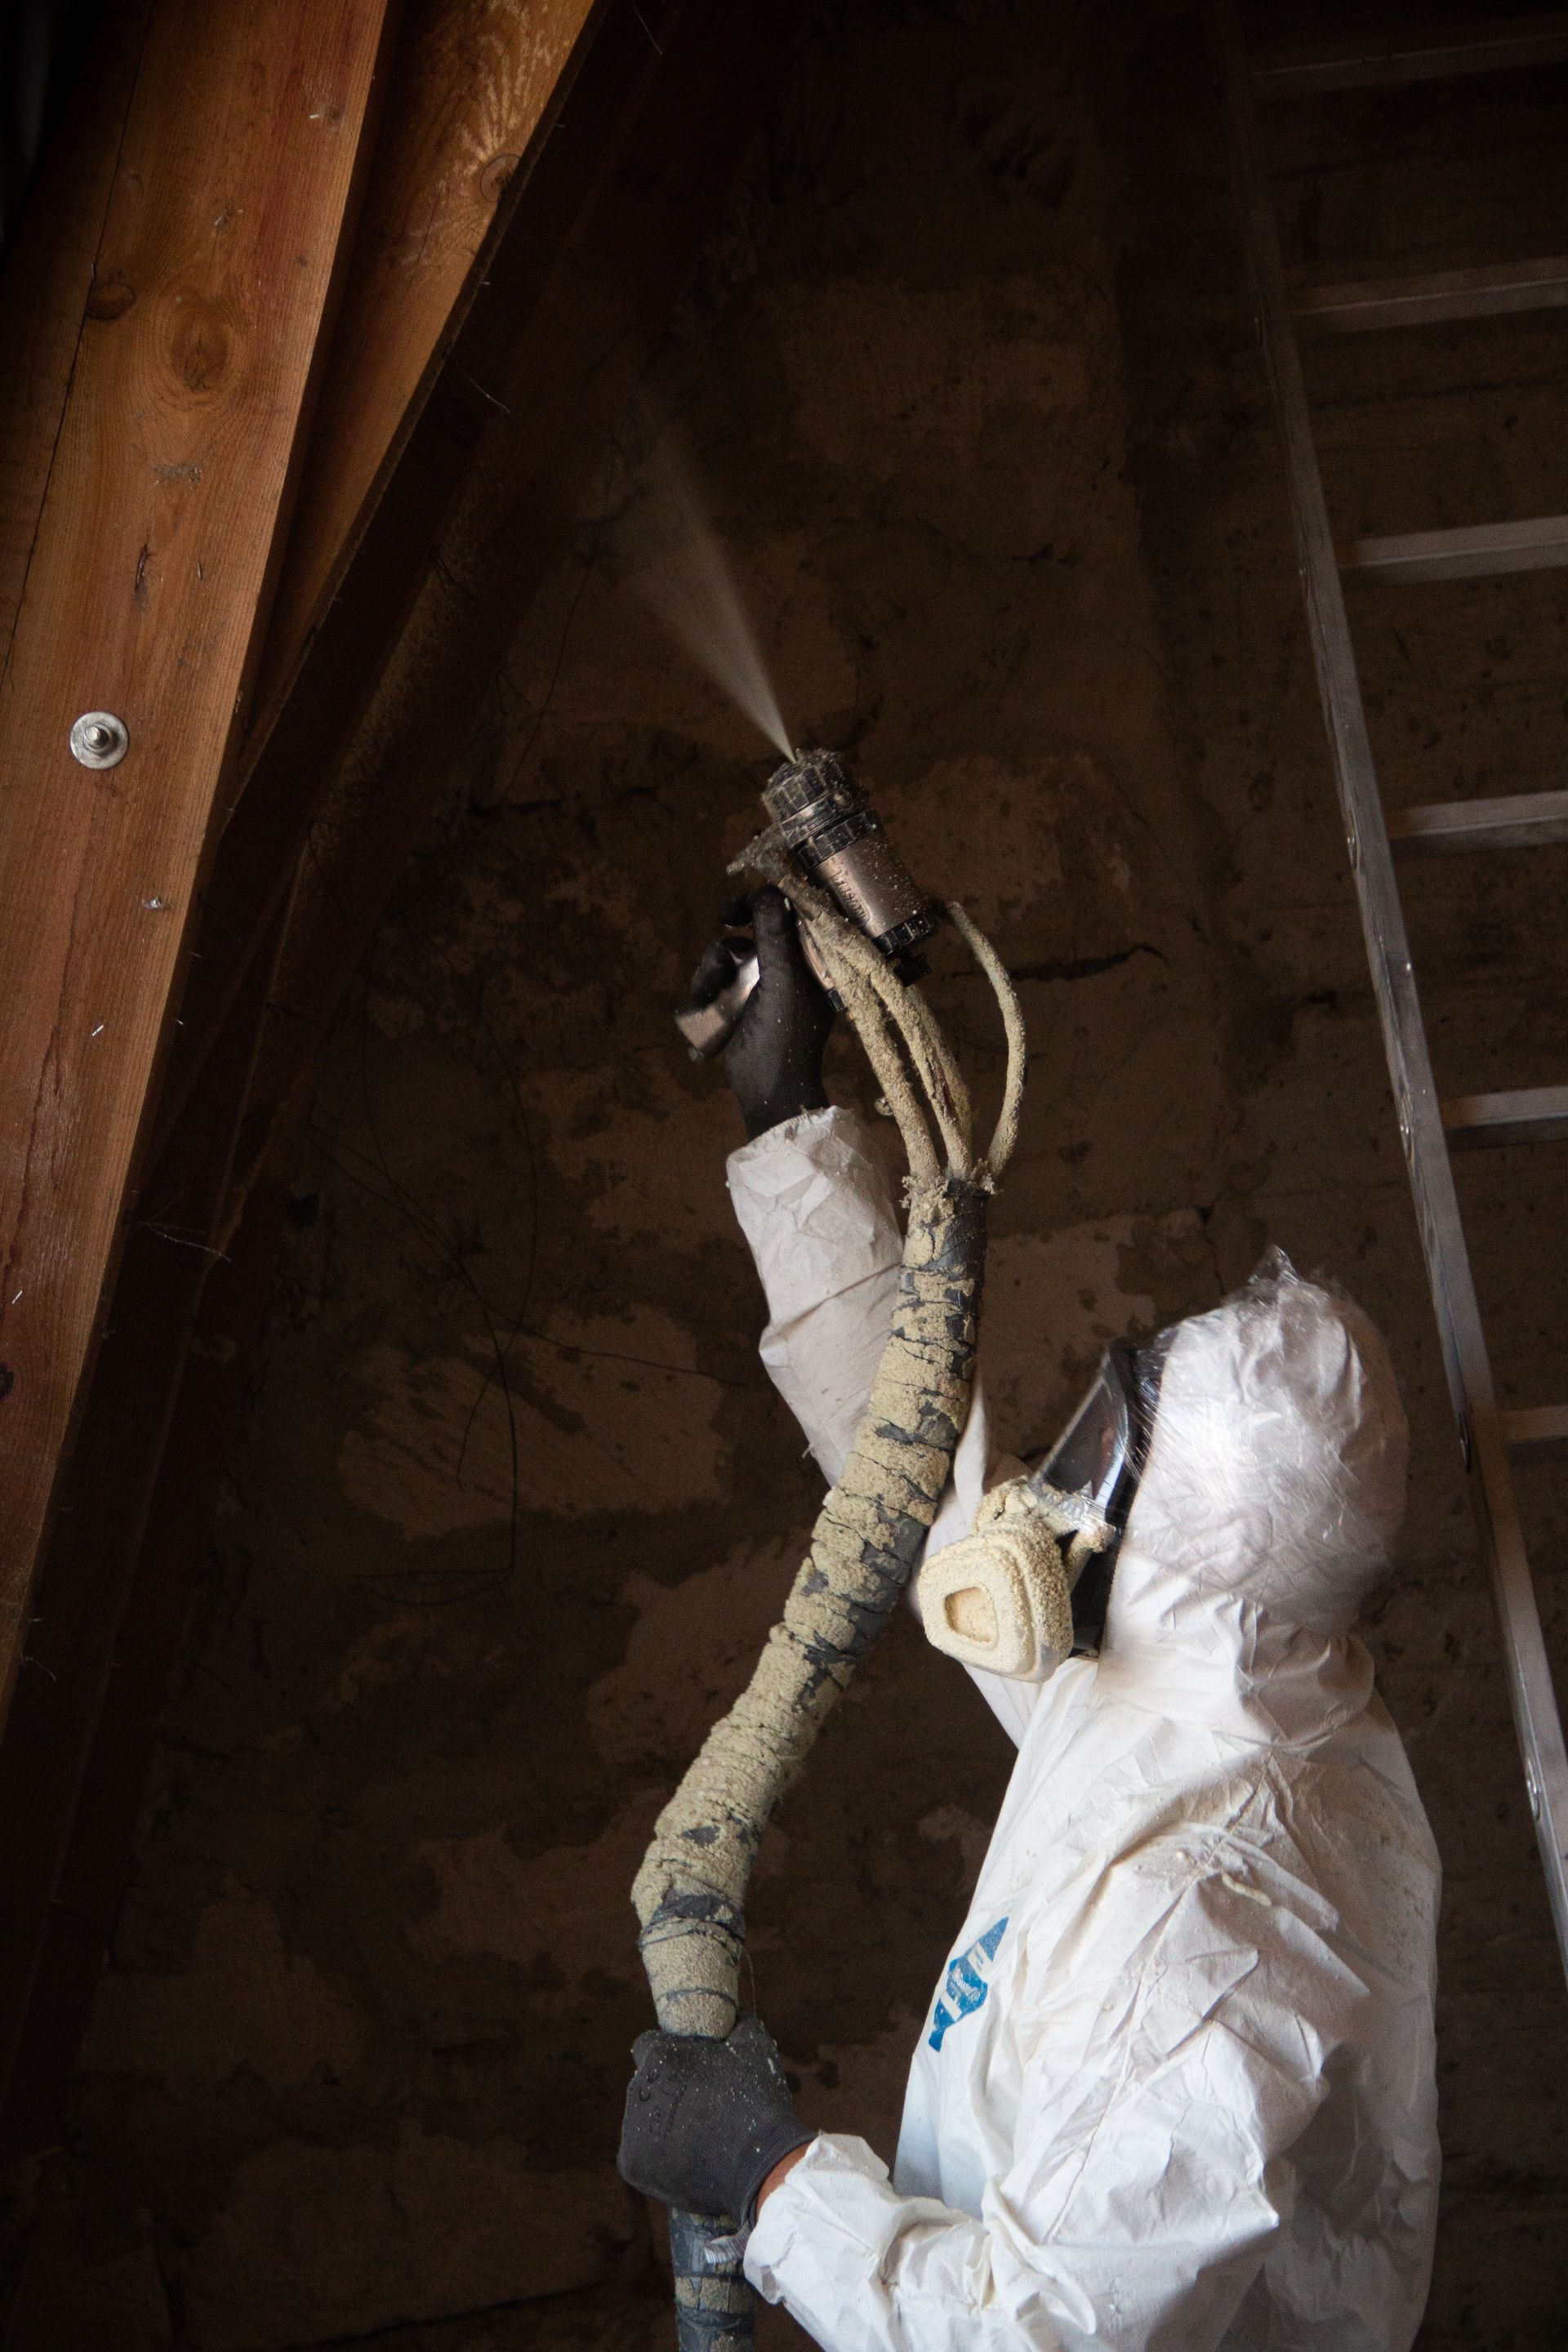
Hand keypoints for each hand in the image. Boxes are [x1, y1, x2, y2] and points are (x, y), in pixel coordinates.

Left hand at [618, 2014, 814, 2223]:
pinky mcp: (632, 2165)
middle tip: (697, 2104)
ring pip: (640, 2117)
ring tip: (696, 2134)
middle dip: (665, 2088)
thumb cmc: (757, 2102)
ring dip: (660, 2121)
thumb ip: (737, 2022)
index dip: (669, 2053)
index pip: (649, 2044)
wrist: (760, 2167)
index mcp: (661, 2057)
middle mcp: (638, 2090)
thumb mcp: (755, 2046)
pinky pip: (640, 2152)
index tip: (688, 2067)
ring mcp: (631, 2131)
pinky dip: (657, 2155)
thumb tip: (733, 2014)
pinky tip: (685, 2156)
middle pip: (645, 2082)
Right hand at [689, 888, 831, 1139]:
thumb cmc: (785, 1036)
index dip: (765, 901)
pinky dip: (706, 988)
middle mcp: (790, 968)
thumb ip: (776, 935)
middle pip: (752, 931)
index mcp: (813, 961)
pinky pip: (716, 980)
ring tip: (710, 992)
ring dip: (712, 968)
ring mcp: (762, 986)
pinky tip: (703, 1005)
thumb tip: (767, 891)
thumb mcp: (783, 981)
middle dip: (731, 937)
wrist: (767, 1089)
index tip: (741, 905)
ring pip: (728, 955)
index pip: (792, 913)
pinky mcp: (739, 1004)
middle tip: (723, 921)